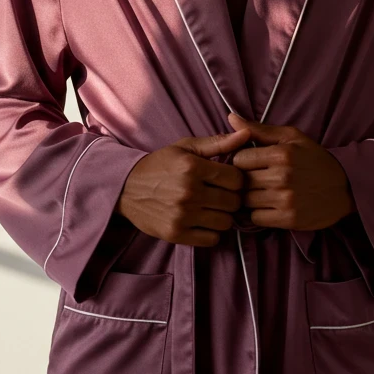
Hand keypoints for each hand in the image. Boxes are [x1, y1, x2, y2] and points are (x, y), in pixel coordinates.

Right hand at [116, 125, 250, 246]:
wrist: (126, 188)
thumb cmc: (160, 165)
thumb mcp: (186, 147)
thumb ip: (219, 142)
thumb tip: (247, 134)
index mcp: (193, 167)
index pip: (237, 179)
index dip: (235, 179)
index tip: (226, 179)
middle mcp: (188, 191)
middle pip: (234, 202)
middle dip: (231, 198)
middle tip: (219, 194)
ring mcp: (182, 215)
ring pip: (226, 222)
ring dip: (222, 216)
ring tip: (210, 207)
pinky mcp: (176, 234)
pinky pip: (212, 239)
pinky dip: (211, 232)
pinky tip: (202, 220)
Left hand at [227, 112, 355, 230]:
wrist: (345, 187)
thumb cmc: (314, 159)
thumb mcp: (291, 137)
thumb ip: (259, 129)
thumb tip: (230, 118)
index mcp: (281, 153)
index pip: (239, 159)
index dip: (243, 161)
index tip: (252, 164)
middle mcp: (282, 176)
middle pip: (241, 181)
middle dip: (245, 180)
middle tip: (257, 179)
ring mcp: (285, 199)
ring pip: (246, 201)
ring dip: (251, 197)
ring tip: (263, 192)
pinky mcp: (289, 219)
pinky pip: (256, 218)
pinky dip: (259, 213)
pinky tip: (269, 205)